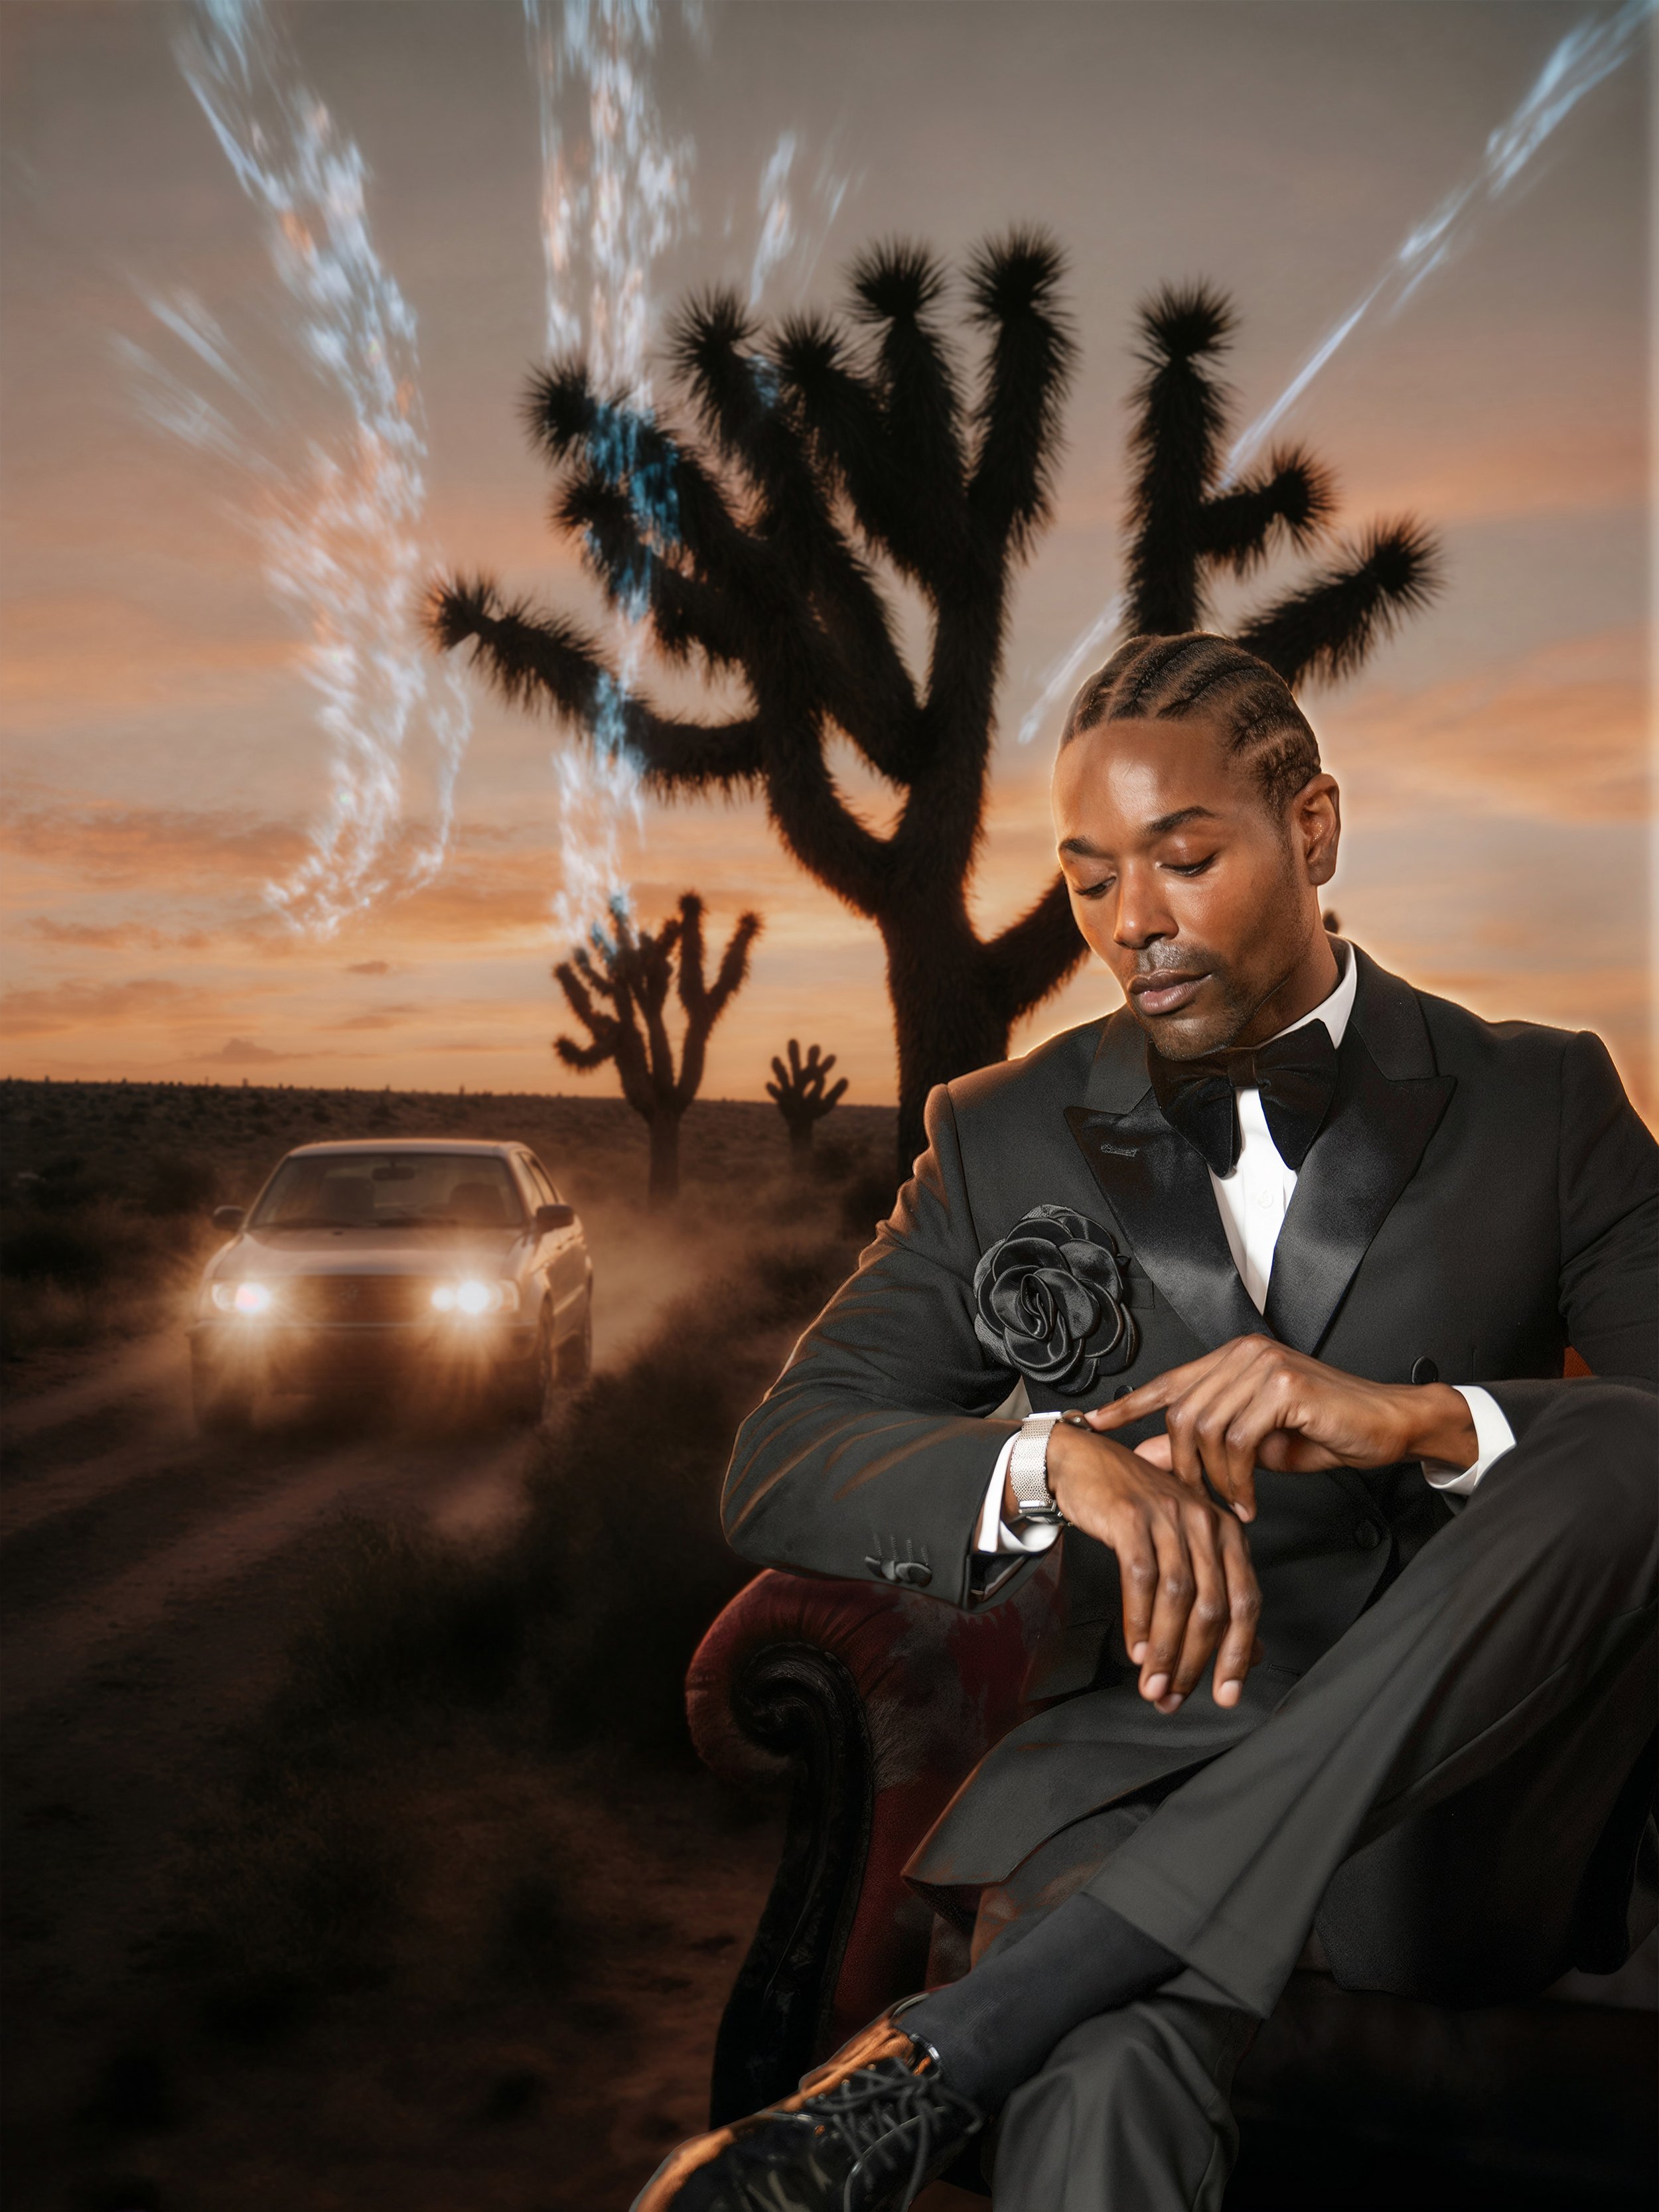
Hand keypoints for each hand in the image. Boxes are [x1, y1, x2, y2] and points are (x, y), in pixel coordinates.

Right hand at [1041, 1421, 1262, 1713]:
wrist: (1084, 1463)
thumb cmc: (1136, 1510)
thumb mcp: (1184, 1547)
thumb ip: (1216, 1594)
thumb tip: (1251, 1655)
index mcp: (1227, 1532)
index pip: (1246, 1602)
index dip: (1239, 1654)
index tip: (1226, 1695)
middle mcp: (1206, 1521)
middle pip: (1214, 1605)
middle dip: (1195, 1661)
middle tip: (1174, 1698)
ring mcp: (1170, 1516)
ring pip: (1178, 1597)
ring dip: (1164, 1650)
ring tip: (1151, 1685)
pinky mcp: (1132, 1517)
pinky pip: (1141, 1578)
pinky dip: (1138, 1619)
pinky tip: (1133, 1649)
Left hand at [1083, 1337, 1478, 1523]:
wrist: (1389, 1427)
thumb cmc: (1326, 1431)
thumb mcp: (1255, 1444)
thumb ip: (1203, 1445)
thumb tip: (1146, 1455)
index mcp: (1232, 1360)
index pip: (1167, 1381)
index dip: (1127, 1405)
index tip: (1092, 1424)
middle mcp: (1243, 1354)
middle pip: (1180, 1411)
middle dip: (1181, 1464)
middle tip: (1198, 1500)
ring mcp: (1263, 1364)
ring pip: (1204, 1428)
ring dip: (1213, 1478)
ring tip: (1232, 1504)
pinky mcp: (1284, 1386)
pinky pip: (1238, 1441)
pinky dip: (1237, 1479)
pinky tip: (1250, 1501)